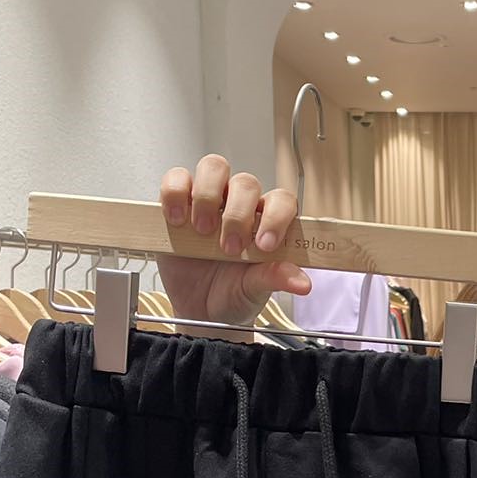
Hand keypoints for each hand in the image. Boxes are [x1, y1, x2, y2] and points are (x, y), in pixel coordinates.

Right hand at [156, 157, 310, 327]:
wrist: (198, 309)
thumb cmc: (232, 294)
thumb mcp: (254, 291)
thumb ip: (274, 278)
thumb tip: (301, 283)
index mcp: (266, 222)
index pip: (281, 201)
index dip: (276, 217)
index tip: (265, 245)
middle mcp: (240, 205)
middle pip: (246, 183)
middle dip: (237, 214)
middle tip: (229, 248)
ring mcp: (209, 201)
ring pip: (214, 168)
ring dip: (208, 197)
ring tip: (202, 230)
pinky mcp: (177, 203)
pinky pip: (176, 179)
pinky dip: (175, 193)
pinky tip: (177, 220)